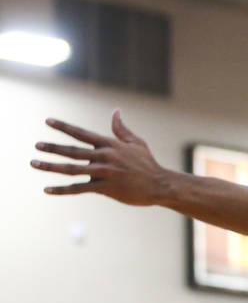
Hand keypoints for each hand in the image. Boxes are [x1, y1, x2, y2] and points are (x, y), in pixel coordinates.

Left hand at [31, 111, 169, 205]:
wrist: (158, 184)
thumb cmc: (147, 163)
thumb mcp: (136, 142)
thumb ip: (121, 129)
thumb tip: (115, 112)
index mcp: (110, 144)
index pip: (82, 133)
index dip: (64, 127)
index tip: (48, 121)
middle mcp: (105, 156)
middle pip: (73, 151)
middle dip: (53, 147)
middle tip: (36, 145)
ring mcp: (104, 172)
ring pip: (72, 169)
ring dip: (51, 166)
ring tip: (34, 163)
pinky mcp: (105, 187)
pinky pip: (79, 188)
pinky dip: (62, 190)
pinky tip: (47, 189)